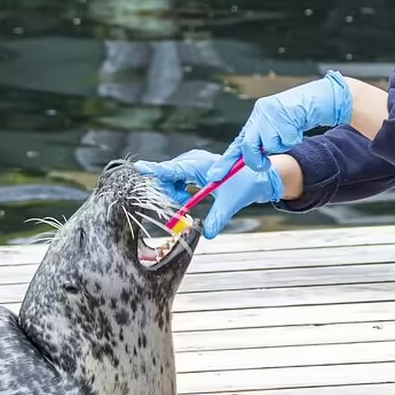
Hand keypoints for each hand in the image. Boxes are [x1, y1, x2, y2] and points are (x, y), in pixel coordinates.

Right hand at [137, 149, 284, 238]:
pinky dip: (177, 190)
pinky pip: (175, 178)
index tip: (139, 168)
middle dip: (168, 190)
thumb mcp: (231, 203)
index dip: (155, 170)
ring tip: (186, 200)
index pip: (173, 168)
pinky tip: (187, 197)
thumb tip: (208, 234)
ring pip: (170, 177)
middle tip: (182, 202)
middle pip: (167, 174)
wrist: (255, 178)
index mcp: (201, 164)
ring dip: (173, 192)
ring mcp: (191, 163)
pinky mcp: (191, 168)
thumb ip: (218, 218)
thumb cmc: (245, 185)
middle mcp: (193, 160)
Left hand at [209, 70, 351, 179]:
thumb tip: (253, 164)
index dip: (224, 163)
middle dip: (257, 160)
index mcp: (254, 121)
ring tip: (288, 133)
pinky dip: (294, 139)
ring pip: (271, 146)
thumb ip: (261, 144)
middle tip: (265, 163)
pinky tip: (297, 127)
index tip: (214, 178)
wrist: (314, 100)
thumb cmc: (293, 120)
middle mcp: (259, 115)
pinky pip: (288, 140)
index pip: (236, 145)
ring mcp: (271, 113)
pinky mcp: (286, 113)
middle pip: (248, 146)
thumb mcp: (273, 130)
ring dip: (282, 146)